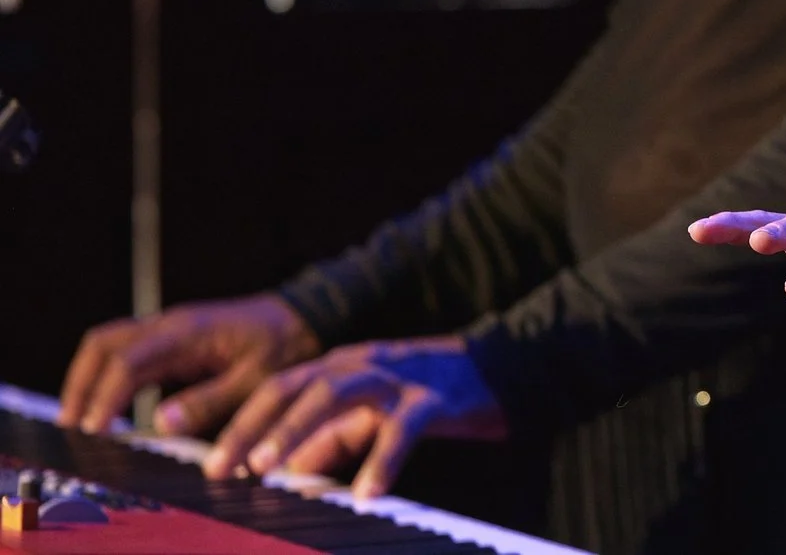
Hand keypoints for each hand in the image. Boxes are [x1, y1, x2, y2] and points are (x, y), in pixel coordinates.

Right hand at [60, 294, 319, 437]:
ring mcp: (169, 329)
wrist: (304, 318)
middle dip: (81, 383)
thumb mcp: (256, 379)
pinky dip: (110, 378)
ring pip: (110, 345)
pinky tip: (109, 410)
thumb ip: (210, 401)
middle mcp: (170, 325)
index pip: (128, 361)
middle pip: (104, 344)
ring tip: (82, 422)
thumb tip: (159, 422)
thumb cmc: (284, 347)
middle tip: (73, 427)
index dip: (105, 397)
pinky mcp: (172, 340)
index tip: (93, 430)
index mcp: (188, 332)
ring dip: (90, 379)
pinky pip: (127, 352)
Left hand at [203, 336, 506, 498]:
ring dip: (297, 429)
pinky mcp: (435, 398)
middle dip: (253, 426)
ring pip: (337, 393)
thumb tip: (287, 474)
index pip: (277, 389)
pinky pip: (404, 428)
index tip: (211, 467)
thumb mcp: (369, 417)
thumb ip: (329, 442)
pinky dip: (383, 461)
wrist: (502, 367)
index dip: (240, 424)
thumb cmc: (426, 396)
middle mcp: (361, 365)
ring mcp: (398, 378)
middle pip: (295, 385)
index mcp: (340, 368)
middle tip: (223, 468)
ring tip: (270, 469)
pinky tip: (367, 494)